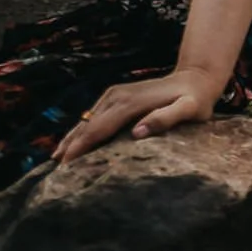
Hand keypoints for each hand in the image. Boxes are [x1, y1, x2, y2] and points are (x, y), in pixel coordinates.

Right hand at [53, 67, 222, 162]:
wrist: (196, 78)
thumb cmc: (195, 99)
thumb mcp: (189, 109)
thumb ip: (165, 119)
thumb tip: (137, 133)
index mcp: (128, 103)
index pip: (97, 129)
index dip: (80, 148)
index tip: (66, 167)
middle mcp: (115, 97)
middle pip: (86, 125)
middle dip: (70, 147)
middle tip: (55, 171)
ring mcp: (113, 95)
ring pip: (85, 121)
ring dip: (71, 139)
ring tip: (56, 161)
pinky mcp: (115, 97)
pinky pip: (92, 117)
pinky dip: (80, 131)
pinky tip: (72, 145)